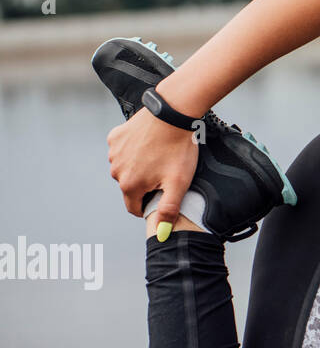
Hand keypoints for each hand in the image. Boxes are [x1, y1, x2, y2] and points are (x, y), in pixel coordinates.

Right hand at [106, 108, 198, 235]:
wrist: (172, 114)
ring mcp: (114, 152)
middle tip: (165, 171)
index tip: (163, 196)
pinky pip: (123, 149)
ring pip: (126, 168)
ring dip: (139, 166)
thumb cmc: (178, 149)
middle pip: (130, 187)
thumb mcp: (178, 182)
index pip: (135, 207)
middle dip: (145, 184)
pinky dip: (133, 149)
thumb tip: (162, 233)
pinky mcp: (115, 136)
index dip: (149, 205)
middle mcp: (116, 170)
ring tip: (159, 155)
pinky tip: (149, 142)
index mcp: (129, 185)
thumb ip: (169, 209)